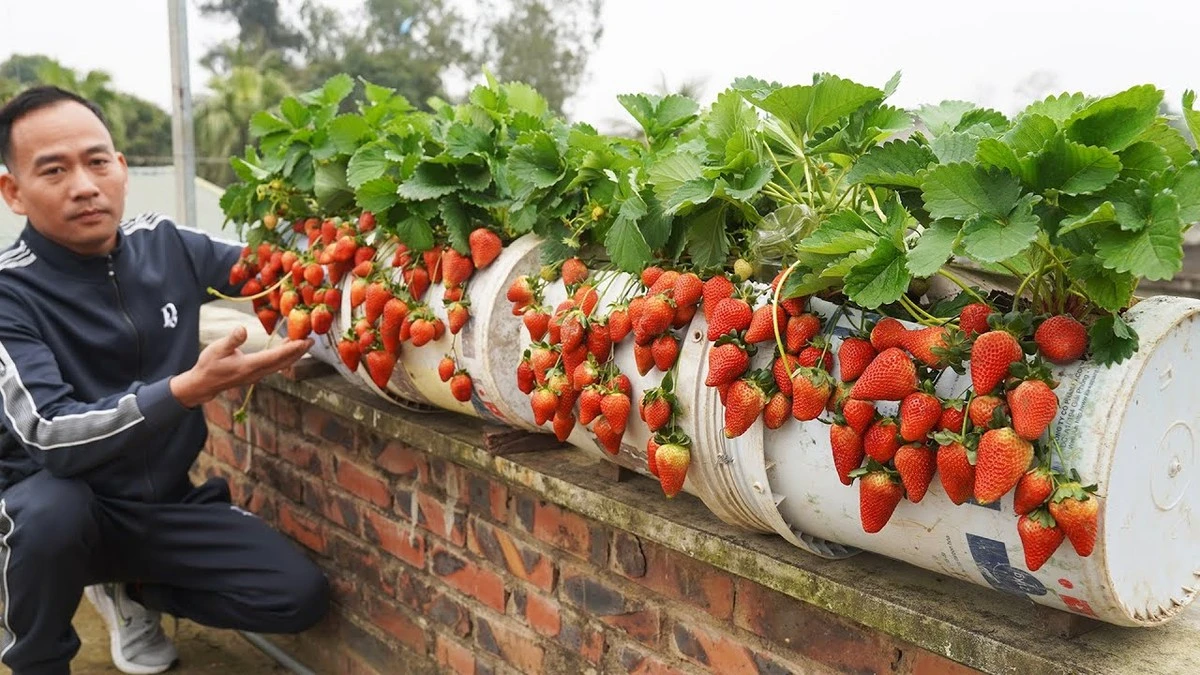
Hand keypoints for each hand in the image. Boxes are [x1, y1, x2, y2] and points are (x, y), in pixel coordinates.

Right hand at [170, 325, 312, 407]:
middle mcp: (257, 372)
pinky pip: (275, 365)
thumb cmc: (209, 365)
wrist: (204, 383)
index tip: (305, 341)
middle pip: (284, 362)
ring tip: (304, 342)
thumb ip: (232, 340)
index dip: (292, 349)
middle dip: (298, 351)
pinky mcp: (256, 374)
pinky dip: (284, 356)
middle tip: (312, 340)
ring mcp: (257, 375)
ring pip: (281, 365)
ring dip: (293, 354)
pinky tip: (287, 347)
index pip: (276, 357)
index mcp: (250, 366)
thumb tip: (242, 329)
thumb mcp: (217, 349)